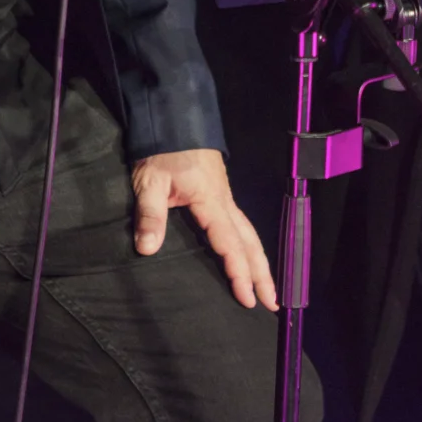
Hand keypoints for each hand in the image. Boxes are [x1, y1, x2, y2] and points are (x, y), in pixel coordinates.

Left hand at [131, 148, 277, 308]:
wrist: (173, 117)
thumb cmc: (161, 149)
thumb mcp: (149, 181)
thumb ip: (150, 215)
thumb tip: (148, 249)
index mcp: (211, 202)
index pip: (230, 244)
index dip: (239, 273)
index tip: (247, 298)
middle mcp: (225, 202)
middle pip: (250, 243)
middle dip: (262, 275)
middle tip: (273, 304)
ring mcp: (225, 197)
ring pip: (250, 234)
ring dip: (260, 262)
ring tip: (269, 288)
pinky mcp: (220, 192)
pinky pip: (241, 225)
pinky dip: (250, 246)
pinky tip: (249, 255)